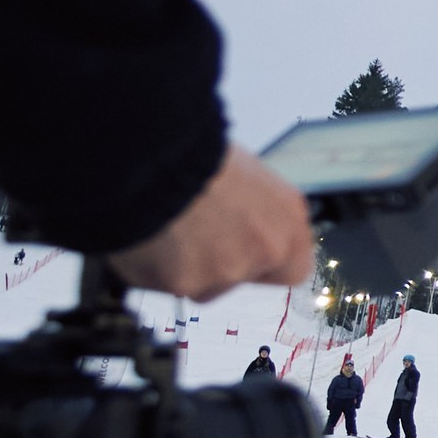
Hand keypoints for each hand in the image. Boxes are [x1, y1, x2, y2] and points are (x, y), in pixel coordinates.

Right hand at [108, 144, 314, 300]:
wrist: (153, 156)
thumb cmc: (195, 153)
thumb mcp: (244, 173)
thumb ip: (254, 211)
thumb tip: (242, 220)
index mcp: (288, 219)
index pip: (292, 267)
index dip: (265, 262)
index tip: (245, 249)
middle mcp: (265, 249)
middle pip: (243, 276)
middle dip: (219, 263)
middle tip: (194, 233)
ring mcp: (226, 271)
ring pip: (203, 283)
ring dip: (185, 265)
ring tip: (165, 225)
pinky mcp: (183, 283)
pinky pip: (164, 280)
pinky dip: (153, 264)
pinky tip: (145, 234)